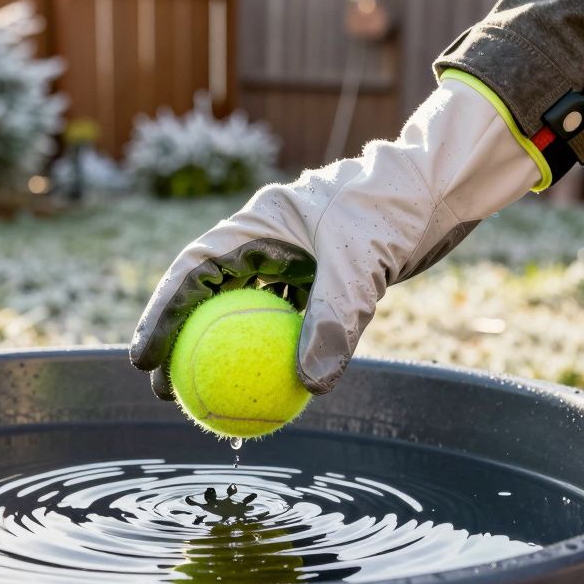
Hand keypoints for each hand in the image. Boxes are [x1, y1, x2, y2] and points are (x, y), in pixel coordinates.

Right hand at [131, 77, 543, 398]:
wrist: (440, 186)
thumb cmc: (395, 208)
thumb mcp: (361, 264)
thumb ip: (332, 321)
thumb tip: (310, 388)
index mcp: (257, 222)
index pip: (193, 271)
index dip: (160, 316)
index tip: (144, 360)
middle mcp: (266, 238)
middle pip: (206, 295)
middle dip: (179, 343)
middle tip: (166, 391)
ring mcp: (292, 257)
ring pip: (243, 309)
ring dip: (224, 350)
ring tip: (210, 396)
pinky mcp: (320, 274)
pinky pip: (287, 318)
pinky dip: (278, 350)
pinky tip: (278, 388)